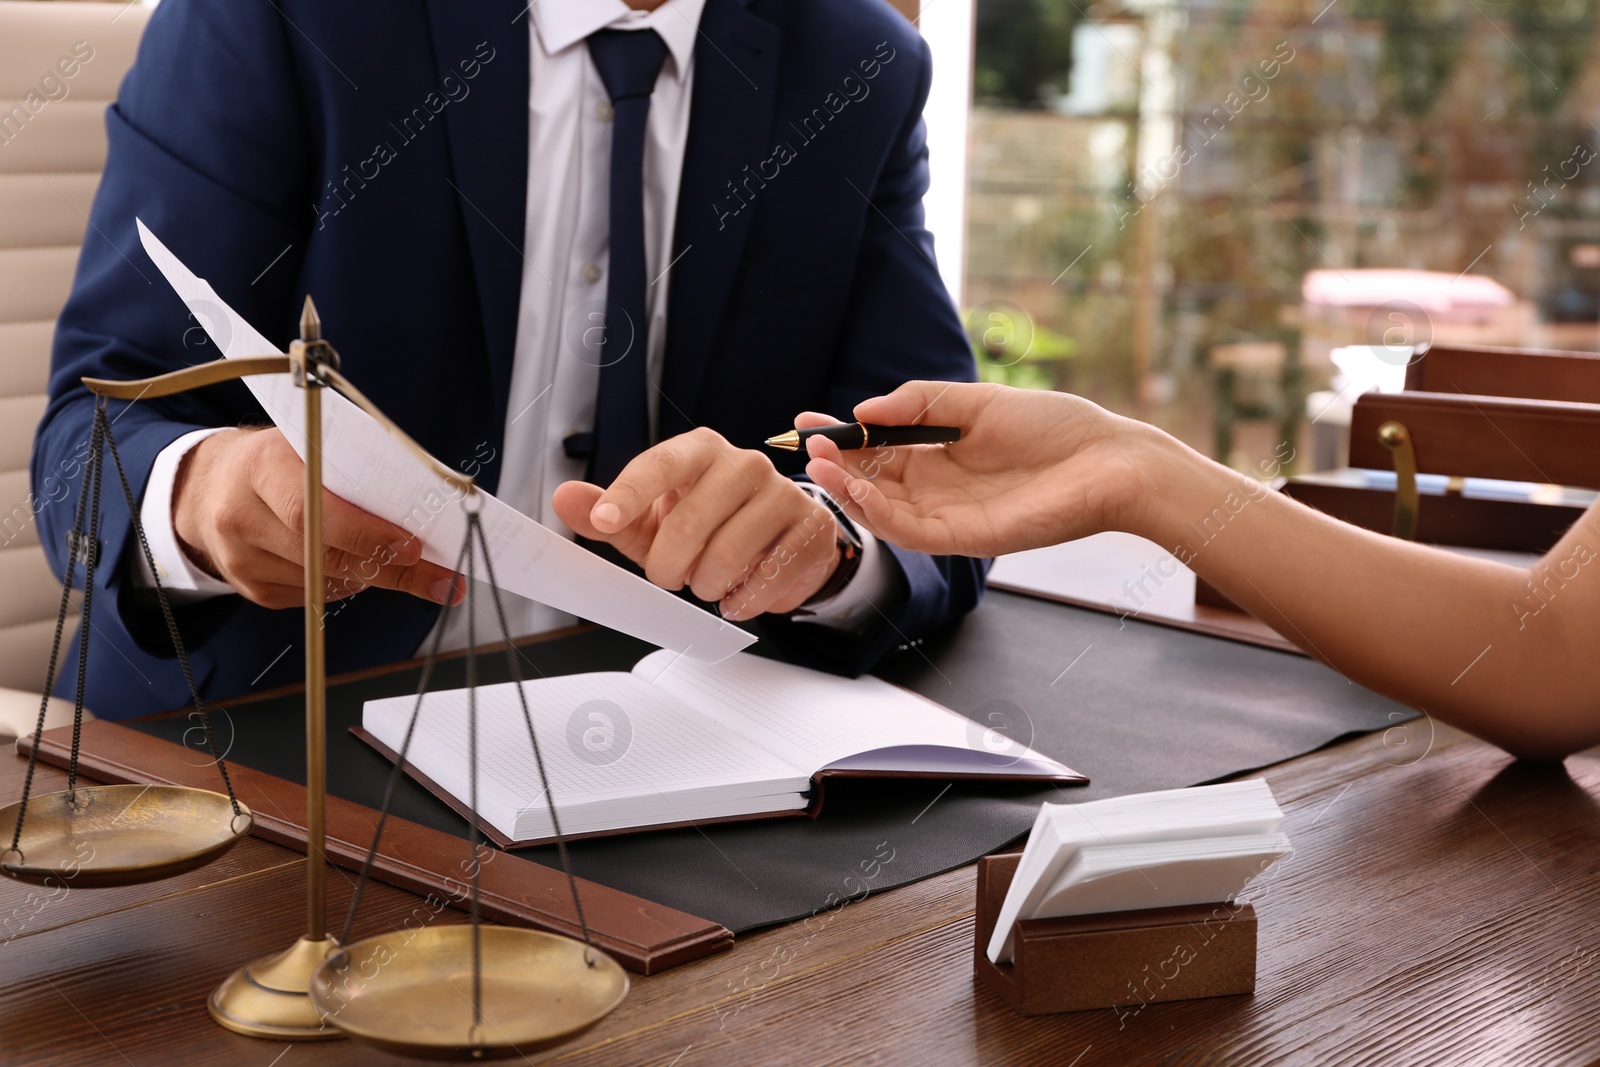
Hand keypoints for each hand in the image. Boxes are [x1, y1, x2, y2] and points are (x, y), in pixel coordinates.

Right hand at [172, 427, 463, 609]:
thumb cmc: (278, 460)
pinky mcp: (251, 588)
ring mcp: (242, 558)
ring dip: (374, 578)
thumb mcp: (310, 444)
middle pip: (324, 555)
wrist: (211, 485)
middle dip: (391, 569)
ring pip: (325, 582)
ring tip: (406, 566)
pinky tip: (355, 568)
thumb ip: (355, 467)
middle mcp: (242, 515)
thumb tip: (424, 504)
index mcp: (261, 467)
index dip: (366, 533)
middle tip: (440, 578)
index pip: (312, 509)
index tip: (413, 546)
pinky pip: (315, 597)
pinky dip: (346, 585)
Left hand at [552, 427, 841, 619]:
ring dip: (707, 586)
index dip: (628, 494)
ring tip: (708, 583)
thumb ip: (608, 513)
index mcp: (700, 450)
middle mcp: (744, 463)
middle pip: (690, 521)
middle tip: (671, 576)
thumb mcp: (652, 520)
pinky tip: (739, 594)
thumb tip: (566, 499)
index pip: (659, 465)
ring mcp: (783, 493)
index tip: (605, 521)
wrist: (777, 537)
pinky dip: (743, 600)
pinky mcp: (811, 528)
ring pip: (729, 555)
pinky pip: (767, 577)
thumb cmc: (707, 523)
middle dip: (669, 565)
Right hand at [801, 381, 1153, 557]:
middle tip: (809, 444)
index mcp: (939, 456)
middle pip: (870, 481)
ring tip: (820, 464)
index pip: (875, 450)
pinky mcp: (964, 538)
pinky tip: (856, 489)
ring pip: (881, 510)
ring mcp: (948, 516)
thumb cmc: (1055, 427)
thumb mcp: (977, 401)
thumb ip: (920, 402)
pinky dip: (878, 512)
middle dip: (836, 464)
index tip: (806, 421)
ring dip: (846, 490)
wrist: (1110, 460)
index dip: (841, 437)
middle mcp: (937, 490)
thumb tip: (865, 409)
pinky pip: (909, 531)